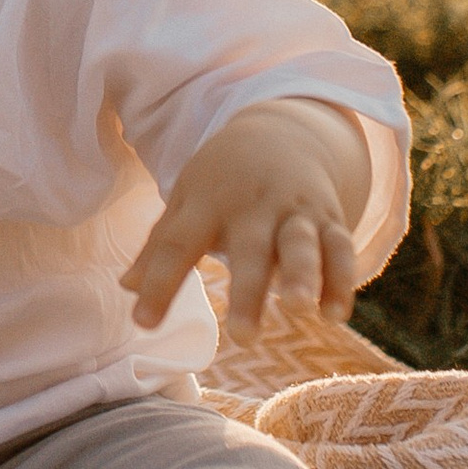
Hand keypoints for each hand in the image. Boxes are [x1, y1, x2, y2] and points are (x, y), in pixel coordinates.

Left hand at [122, 100, 367, 333]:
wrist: (281, 130)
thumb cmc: (223, 180)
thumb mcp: (186, 200)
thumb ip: (160, 246)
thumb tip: (126, 289)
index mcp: (207, 200)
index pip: (178, 245)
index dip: (159, 284)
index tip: (143, 323)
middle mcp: (254, 205)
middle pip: (250, 250)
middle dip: (249, 293)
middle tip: (243, 337)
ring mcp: (295, 210)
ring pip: (301, 245)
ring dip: (303, 276)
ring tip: (298, 308)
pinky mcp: (329, 217)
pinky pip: (339, 247)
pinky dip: (341, 280)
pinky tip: (335, 314)